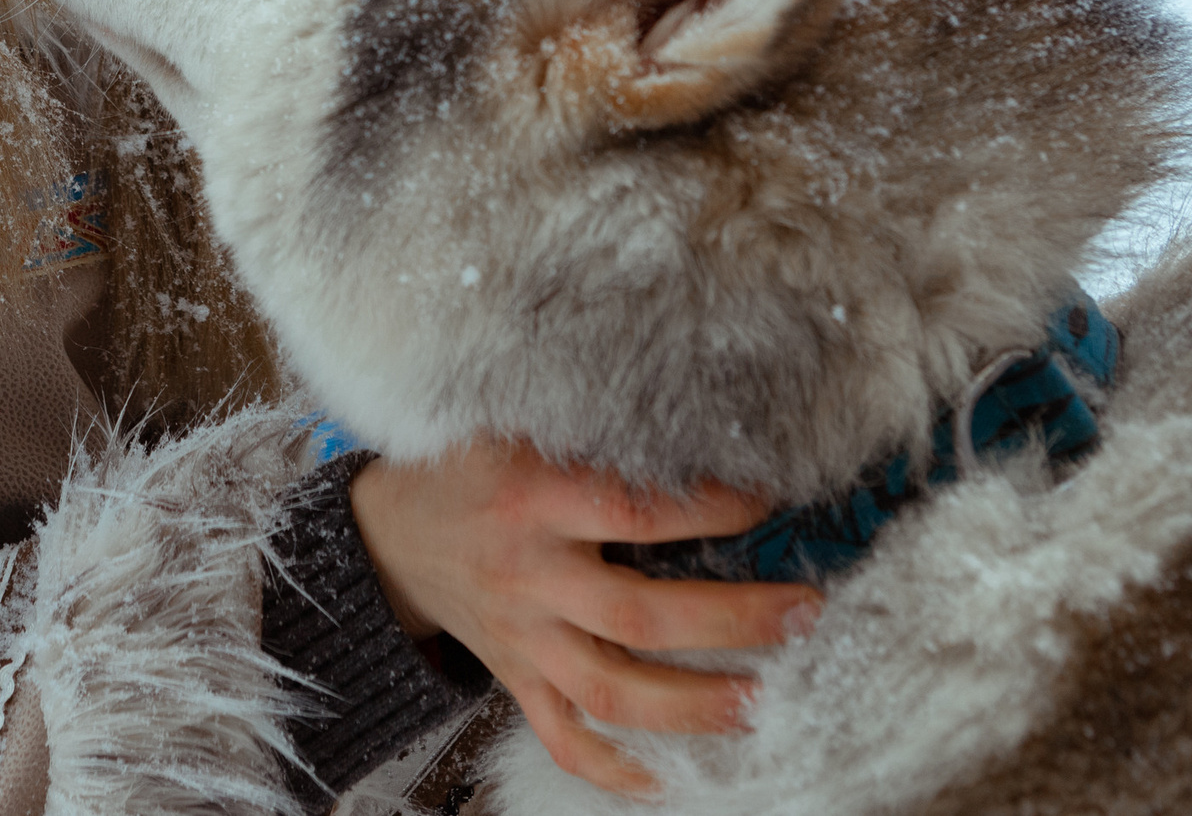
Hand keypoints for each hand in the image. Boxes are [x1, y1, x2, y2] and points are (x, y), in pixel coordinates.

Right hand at [349, 442, 820, 798]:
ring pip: (610, 689)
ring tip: (759, 703)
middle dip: (731, 621)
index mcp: (533, 500)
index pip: (634, 509)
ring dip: (691, 705)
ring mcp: (523, 636)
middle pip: (639, 615)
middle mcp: (530, 575)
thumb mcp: (513, 423)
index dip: (709, 509)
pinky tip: (667, 778)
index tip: (771, 500)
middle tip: (802, 614)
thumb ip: (589, 428)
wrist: (389, 533)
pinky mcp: (516, 676)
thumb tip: (692, 414)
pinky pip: (562, 735)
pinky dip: (611, 767)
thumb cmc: (465, 469)